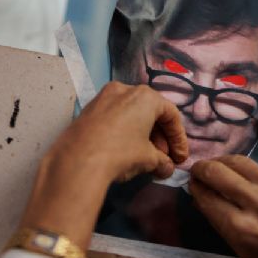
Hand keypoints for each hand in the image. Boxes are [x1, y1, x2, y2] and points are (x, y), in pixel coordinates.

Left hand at [18, 82, 187, 249]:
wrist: (78, 160)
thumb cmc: (119, 153)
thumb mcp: (148, 159)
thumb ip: (162, 161)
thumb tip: (166, 167)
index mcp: (145, 96)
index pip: (170, 115)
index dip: (178, 139)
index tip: (179, 157)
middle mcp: (124, 90)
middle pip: (150, 113)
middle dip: (160, 137)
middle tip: (164, 158)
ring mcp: (103, 98)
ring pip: (131, 114)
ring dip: (142, 135)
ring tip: (146, 158)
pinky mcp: (88, 109)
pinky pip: (114, 117)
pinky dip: (125, 131)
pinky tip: (126, 151)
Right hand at [188, 155, 257, 257]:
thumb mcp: (247, 252)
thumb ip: (223, 223)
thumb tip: (204, 198)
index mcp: (240, 227)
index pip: (205, 196)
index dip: (195, 187)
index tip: (193, 185)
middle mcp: (255, 201)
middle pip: (215, 171)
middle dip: (201, 169)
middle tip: (199, 171)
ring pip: (237, 161)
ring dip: (222, 163)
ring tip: (218, 168)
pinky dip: (251, 175)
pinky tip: (257, 186)